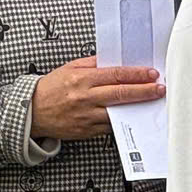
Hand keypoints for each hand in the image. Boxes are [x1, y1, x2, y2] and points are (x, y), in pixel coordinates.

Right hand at [28, 56, 162, 142]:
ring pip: (118, 112)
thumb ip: (92, 63)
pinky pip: (109, 125)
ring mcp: (87, 116)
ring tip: (151, 102)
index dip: (136, 74)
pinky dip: (122, 120)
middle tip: (159, 88)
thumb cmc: (50, 88)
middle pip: (121, 93)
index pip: (115, 74)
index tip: (151, 74)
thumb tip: (114, 59)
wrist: (32, 112)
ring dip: (137, 107)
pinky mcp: (87, 131)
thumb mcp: (69, 68)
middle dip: (144, 91)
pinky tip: (132, 115)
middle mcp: (85, 97)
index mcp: (81, 79)